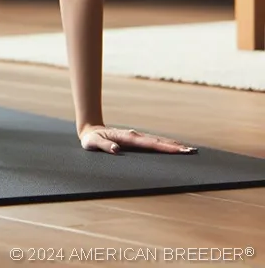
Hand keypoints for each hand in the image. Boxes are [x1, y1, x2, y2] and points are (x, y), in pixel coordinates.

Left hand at [80, 125, 197, 154]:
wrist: (90, 131)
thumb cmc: (91, 139)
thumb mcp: (93, 143)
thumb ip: (103, 146)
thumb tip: (116, 150)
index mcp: (127, 138)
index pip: (150, 144)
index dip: (165, 147)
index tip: (179, 150)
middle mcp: (134, 136)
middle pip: (157, 141)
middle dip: (174, 146)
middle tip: (191, 151)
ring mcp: (136, 137)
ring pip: (157, 141)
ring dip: (172, 145)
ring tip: (188, 149)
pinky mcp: (136, 140)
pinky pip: (152, 142)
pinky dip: (164, 144)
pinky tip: (172, 148)